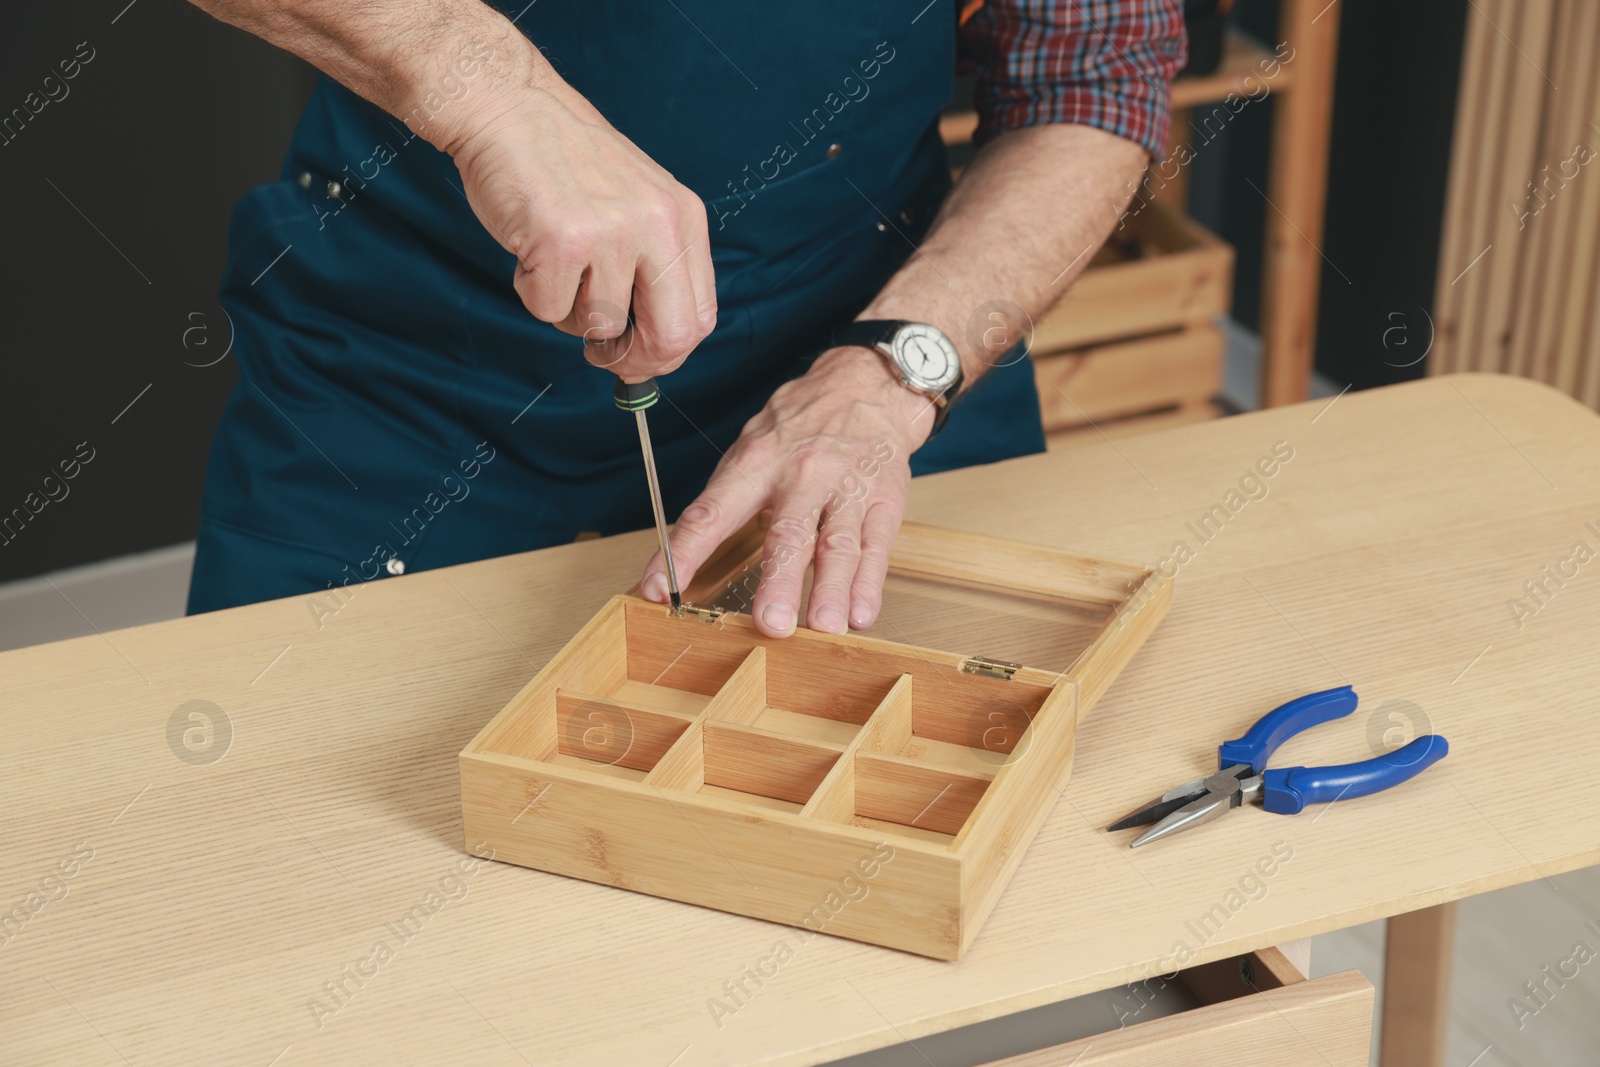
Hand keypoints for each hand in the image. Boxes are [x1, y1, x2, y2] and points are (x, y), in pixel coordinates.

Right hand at [442, 60, 715, 378]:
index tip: (636, 355)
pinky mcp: (562, 241)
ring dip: (568, 313)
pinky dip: (531, 291)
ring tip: (555, 262)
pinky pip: (548, 310)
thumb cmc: (566, 163)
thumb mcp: (638, 203)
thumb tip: (647, 352)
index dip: (666, 353)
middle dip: (632, 361)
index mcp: (683, 219)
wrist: (511, 109)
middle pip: (670, 338)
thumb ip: (654, 267)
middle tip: (601, 353)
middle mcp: (658, 225)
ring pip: (598, 326)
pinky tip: (530, 248)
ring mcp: (612, 232)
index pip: (700, 317)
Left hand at [642, 348, 935, 636]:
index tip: (659, 589)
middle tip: (770, 625)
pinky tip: (861, 614)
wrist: (867, 387)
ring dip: (830, 589)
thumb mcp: (752, 448)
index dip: (683, 552)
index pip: (711, 512)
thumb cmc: (799, 426)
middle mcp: (801, 475)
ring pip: (838, 544)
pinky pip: (876, 546)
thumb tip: (684, 552)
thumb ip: (726, 499)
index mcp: (755, 464)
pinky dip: (869, 583)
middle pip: (788, 533)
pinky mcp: (884, 501)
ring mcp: (846, 489)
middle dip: (779, 581)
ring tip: (823, 627)